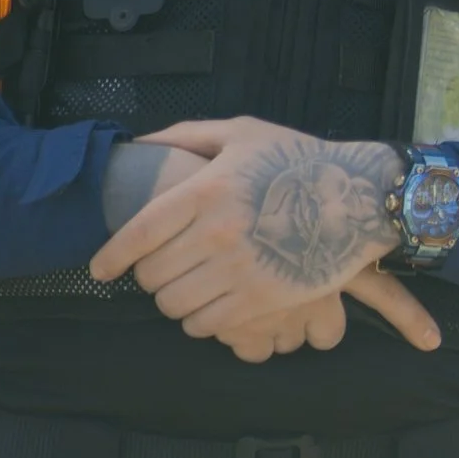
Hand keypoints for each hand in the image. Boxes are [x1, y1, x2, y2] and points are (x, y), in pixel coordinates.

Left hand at [91, 118, 441, 355]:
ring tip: (182, 288)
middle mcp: (218, 233)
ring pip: (176, 304)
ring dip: (171, 301)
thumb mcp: (241, 133)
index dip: (112, 256)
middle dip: (147, 277)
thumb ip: (186, 135)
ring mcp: (241, 270)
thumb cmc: (296, 159)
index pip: (141, 232)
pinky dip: (199, 321)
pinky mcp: (263, 299)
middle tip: (157, 270)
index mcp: (207, 190)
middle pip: (153, 275)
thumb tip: (137, 144)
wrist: (358, 196)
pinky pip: (208, 325)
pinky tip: (208, 306)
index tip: (100, 270)